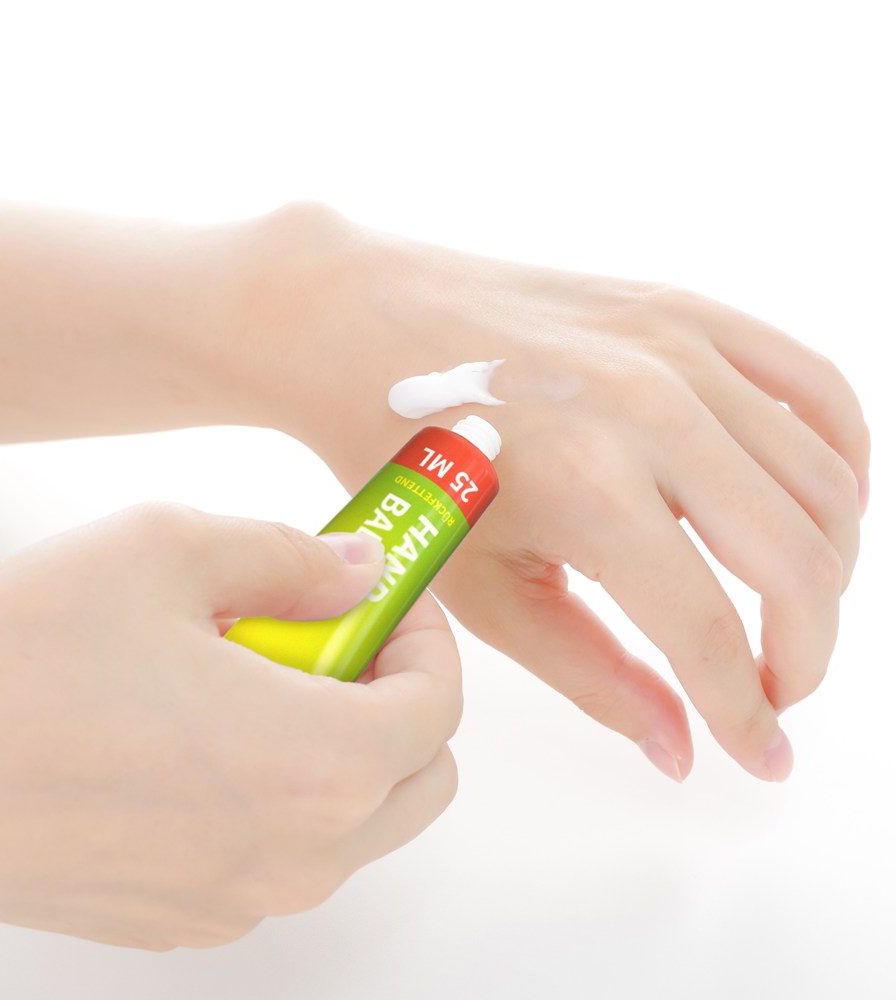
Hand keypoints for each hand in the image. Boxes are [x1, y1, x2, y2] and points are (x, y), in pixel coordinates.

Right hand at [0, 505, 461, 948]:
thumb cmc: (15, 657)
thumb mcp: (169, 550)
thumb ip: (293, 558)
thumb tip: (361, 571)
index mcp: (313, 765)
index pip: (438, 707)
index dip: (426, 638)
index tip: (383, 599)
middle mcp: (293, 855)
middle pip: (418, 777)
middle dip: (393, 695)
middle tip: (322, 636)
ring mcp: (237, 900)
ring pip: (354, 822)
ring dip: (335, 742)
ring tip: (244, 676)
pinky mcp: (181, 919)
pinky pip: (278, 853)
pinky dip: (276, 791)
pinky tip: (193, 735)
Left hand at [274, 205, 869, 782]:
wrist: (365, 328)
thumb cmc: (409, 462)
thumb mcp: (483, 587)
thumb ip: (591, 673)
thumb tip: (681, 747)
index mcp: (586, 488)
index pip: (706, 629)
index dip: (746, 711)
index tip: (761, 752)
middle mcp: (648, 409)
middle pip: (795, 561)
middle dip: (806, 653)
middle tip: (775, 686)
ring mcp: (676, 347)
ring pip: (823, 480)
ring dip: (829, 568)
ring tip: (789, 609)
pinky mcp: (685, 307)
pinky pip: (815, 384)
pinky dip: (843, 455)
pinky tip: (820, 506)